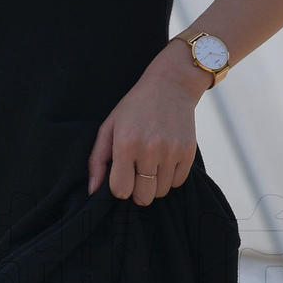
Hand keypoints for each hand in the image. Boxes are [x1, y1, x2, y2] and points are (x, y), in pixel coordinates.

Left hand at [87, 46, 201, 204]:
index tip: (121, 177)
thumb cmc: (135, 108)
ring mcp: (171, 152)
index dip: (119, 187)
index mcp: (125, 144)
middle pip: (143, 197)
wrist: (171, 85)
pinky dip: (170, 177)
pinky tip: (165, 160)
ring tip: (151, 164)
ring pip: (161, 192)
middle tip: (136, 174)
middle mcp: (149, 150)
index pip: (120, 190)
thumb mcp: (109, 127)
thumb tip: (93, 191)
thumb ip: (97, 160)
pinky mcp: (189, 152)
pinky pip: (178, 182)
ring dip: (155, 184)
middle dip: (137, 190)